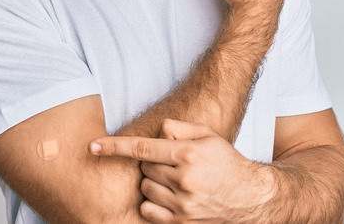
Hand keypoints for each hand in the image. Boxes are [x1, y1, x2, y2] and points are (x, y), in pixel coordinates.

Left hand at [90, 120, 270, 223]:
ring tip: (175, 182)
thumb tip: (157, 132)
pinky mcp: (181, 223)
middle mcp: (185, 180)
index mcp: (189, 155)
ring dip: (153, 183)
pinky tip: (170, 197)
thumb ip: (179, 128)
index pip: (143, 148)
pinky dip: (153, 203)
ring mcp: (182, 204)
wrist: (250, 198)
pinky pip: (148, 210)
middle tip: (172, 164)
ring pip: (145, 188)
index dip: (114, 146)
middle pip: (144, 168)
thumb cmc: (227, 163)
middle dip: (152, 163)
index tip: (92, 146)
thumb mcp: (209, 136)